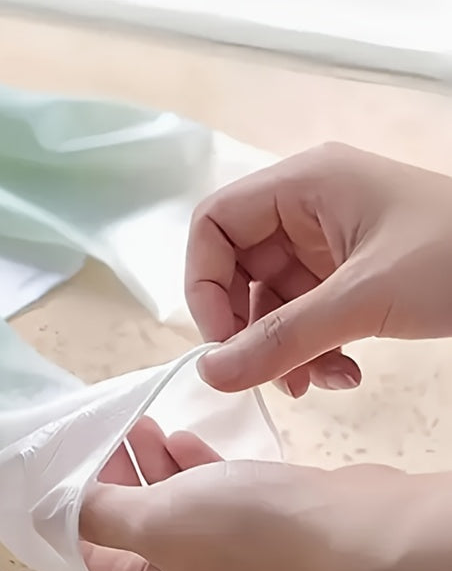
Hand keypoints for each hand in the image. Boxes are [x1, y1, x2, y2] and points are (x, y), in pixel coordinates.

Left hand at [89, 423, 422, 570]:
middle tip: (109, 434)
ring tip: (140, 425)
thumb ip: (101, 514)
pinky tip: (183, 439)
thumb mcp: (153, 519)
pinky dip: (193, 470)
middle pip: (133, 528)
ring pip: (174, 509)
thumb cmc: (242, 532)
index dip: (77, 509)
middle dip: (117, 479)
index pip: (94, 555)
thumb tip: (60, 512)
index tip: (70, 464)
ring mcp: (228, 562)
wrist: (350, 532)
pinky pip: (212, 499)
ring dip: (153, 467)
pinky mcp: (261, 533)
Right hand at [185, 142, 451, 395]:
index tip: (222, 340)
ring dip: (283, 348)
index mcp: (302, 184)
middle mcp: (307, 208)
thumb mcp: (365, 298)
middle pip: (238, 268)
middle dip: (248, 327)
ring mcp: (329, 242)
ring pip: (272, 300)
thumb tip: (212, 375)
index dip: (203, 282)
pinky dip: (313, 349)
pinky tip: (344, 374)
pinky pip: (306, 314)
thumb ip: (283, 339)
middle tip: (262, 373)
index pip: (214, 224)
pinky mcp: (350, 274)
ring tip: (313, 386)